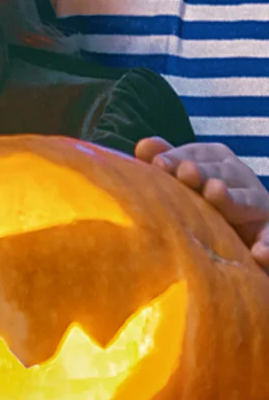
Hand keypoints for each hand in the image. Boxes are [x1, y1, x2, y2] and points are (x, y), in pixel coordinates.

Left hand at [136, 137, 268, 264]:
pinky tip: (258, 253)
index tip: (158, 163)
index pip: (198, 154)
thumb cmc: (207, 202)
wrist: (247, 236)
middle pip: (222, 173)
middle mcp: (242, 180)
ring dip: (232, 197)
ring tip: (214, 193)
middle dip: (203, 171)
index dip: (178, 156)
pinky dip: (267, 244)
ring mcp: (259, 208)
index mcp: (219, 163)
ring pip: (248, 200)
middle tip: (186, 173)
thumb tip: (143, 146)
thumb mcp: (189, 181)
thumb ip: (169, 162)